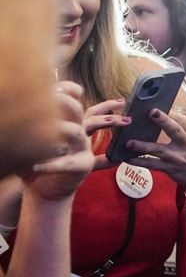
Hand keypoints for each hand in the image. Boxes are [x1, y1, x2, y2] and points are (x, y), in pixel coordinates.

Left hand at [24, 82, 93, 200]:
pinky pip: (67, 163)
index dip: (67, 89)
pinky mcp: (83, 166)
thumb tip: (12, 102)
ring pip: (75, 132)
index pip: (75, 97)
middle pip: (76, 109)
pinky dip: (50, 164)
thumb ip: (29, 121)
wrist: (46, 189)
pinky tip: (36, 165)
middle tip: (49, 99)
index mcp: (69, 121)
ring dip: (58, 129)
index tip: (53, 87)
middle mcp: (79, 131)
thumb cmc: (35, 160)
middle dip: (63, 101)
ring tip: (40, 132)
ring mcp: (83, 148)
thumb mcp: (32, 138)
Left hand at [124, 108, 185, 200]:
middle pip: (174, 130)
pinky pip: (152, 165)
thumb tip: (166, 114)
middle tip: (151, 112)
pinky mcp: (170, 168)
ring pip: (158, 150)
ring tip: (129, 142)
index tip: (154, 105)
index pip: (180, 118)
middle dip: (163, 121)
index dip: (167, 112)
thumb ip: (185, 125)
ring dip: (143, 146)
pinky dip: (139, 162)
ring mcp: (178, 157)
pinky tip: (128, 158)